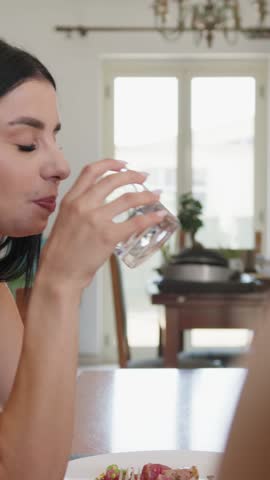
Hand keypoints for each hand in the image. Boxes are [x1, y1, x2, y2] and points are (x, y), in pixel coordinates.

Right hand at [38, 159, 163, 294]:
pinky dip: (150, 218)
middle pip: (112, 181)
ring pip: (128, 199)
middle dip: (132, 176)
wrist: (59, 274)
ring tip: (156, 195)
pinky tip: (158, 215)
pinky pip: (135, 223)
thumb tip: (99, 208)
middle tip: (144, 177)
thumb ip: (79, 210)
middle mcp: (83, 205)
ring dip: (146, 195)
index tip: (123, 164)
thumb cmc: (61, 253)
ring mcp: (96, 220)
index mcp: (70, 200)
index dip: (109, 163)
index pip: (91, 171)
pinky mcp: (108, 236)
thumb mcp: (64, 221)